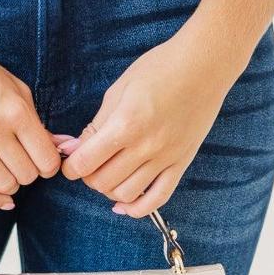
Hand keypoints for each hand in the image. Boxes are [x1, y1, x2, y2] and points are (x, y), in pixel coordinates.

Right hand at [0, 43, 63, 208]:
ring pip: (3, 184)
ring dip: (10, 185)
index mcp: (16, 111)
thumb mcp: (16, 89)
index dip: (49, 166)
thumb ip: (36, 121)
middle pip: (27, 175)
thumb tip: (58, 148)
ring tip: (6, 172)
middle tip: (21, 163)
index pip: (46, 158)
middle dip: (29, 173)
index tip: (43, 162)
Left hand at [54, 29, 239, 216]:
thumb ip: (96, 124)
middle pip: (103, 182)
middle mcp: (146, 145)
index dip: (70, 167)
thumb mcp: (118, 91)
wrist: (204, 65)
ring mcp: (166, 157)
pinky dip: (138, 209)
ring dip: (109, 191)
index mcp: (125, 124)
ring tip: (108, 175)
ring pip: (126, 194)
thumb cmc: (158, 69)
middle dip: (88, 178)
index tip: (70, 163)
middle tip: (90, 164)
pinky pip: (159, 198)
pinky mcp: (182, 162)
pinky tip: (124, 205)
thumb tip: (75, 149)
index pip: (86, 162)